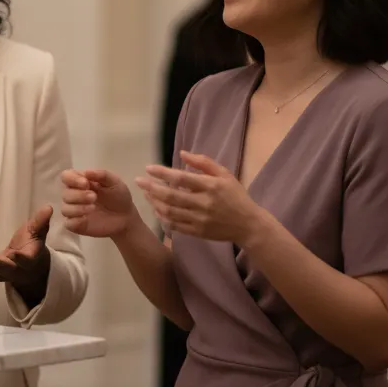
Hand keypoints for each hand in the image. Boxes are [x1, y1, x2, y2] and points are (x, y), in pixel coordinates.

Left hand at [0, 205, 52, 305]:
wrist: (30, 266)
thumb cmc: (32, 245)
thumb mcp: (37, 233)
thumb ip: (41, 221)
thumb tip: (48, 207)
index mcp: (30, 259)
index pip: (26, 260)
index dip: (20, 258)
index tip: (13, 254)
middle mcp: (17, 270)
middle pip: (9, 270)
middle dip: (0, 267)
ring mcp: (5, 274)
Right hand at [59, 168, 135, 238]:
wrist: (126, 217)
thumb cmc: (118, 197)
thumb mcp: (114, 182)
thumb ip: (102, 175)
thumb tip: (86, 172)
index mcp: (80, 182)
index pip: (66, 176)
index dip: (72, 179)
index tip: (86, 183)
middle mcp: (74, 195)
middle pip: (65, 193)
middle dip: (78, 195)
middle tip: (94, 197)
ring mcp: (74, 211)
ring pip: (65, 209)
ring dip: (77, 208)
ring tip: (93, 208)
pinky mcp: (76, 225)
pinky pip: (68, 223)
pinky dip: (75, 221)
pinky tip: (86, 219)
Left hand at [139, 152, 264, 245]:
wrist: (248, 225)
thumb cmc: (236, 196)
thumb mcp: (225, 174)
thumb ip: (203, 163)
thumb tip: (182, 154)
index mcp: (211, 187)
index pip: (181, 178)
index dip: (162, 173)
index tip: (148, 168)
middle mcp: (203, 203)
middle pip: (171, 196)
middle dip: (151, 187)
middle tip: (139, 181)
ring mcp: (199, 220)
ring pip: (169, 211)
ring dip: (154, 202)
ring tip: (145, 193)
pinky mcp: (197, 232)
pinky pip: (174, 225)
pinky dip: (162, 217)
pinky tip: (156, 209)